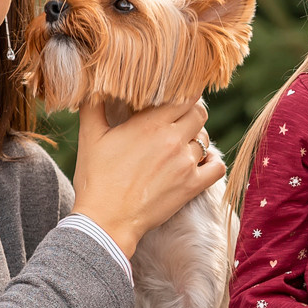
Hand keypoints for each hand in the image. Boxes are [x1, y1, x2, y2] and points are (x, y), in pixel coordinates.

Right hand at [70, 95, 220, 257]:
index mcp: (150, 123)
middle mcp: (173, 139)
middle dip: (191, 111)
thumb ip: (93, 106)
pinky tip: (202, 160)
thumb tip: (92, 88)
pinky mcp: (192, 186)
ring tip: (183, 141)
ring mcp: (185, 164)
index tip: (174, 96)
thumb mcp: (89, 137)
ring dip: (198, 137)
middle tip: (179, 118)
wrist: (106, 220)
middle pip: (199, 112)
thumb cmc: (96, 178)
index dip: (182, 91)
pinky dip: (213, 161)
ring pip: (206, 139)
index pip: (184, 94)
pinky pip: (217, 166)